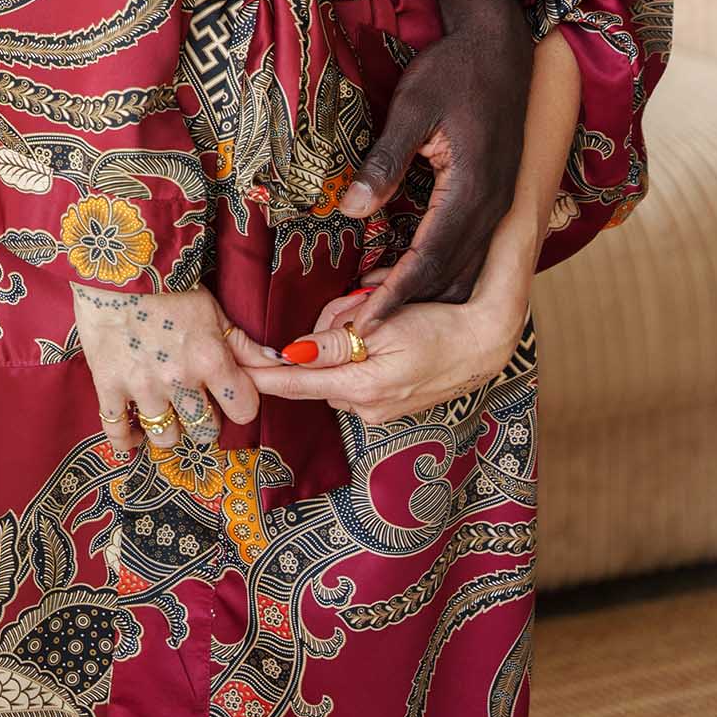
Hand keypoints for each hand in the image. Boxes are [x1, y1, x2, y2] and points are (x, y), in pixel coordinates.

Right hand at [71, 283, 271, 454]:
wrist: (115, 263)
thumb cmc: (168, 282)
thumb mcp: (213, 310)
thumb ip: (244, 344)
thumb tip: (280, 363)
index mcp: (210, 359)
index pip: (243, 411)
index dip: (239, 404)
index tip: (229, 395)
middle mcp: (179, 380)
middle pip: (205, 431)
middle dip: (204, 420)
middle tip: (195, 403)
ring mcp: (142, 386)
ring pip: (166, 439)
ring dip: (170, 430)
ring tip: (166, 414)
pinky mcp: (109, 385)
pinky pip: (118, 431)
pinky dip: (127, 441)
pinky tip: (135, 436)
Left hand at [253, 259, 528, 426]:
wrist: (485, 344)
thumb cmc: (439, 326)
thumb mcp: (384, 323)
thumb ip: (335, 340)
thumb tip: (292, 352)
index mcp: (361, 387)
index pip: (295, 383)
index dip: (260, 372)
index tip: (231, 362)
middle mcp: (366, 408)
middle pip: (314, 371)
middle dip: (317, 338)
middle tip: (352, 304)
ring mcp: (378, 411)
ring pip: (335, 371)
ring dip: (340, 343)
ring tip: (373, 314)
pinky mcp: (389, 406)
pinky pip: (355, 376)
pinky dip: (357, 354)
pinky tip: (382, 335)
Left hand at [342, 0, 533, 330]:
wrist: (502, 43)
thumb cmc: (454, 69)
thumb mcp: (413, 107)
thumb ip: (385, 161)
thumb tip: (353, 210)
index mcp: (472, 189)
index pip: (429, 260)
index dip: (395, 298)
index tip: (364, 328)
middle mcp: (491, 207)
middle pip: (450, 277)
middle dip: (407, 311)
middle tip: (361, 336)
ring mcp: (498, 204)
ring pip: (464, 270)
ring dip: (425, 298)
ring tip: (379, 318)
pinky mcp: (495, 197)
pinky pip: (469, 251)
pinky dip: (440, 274)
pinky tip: (410, 280)